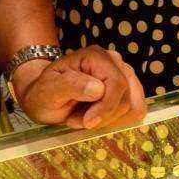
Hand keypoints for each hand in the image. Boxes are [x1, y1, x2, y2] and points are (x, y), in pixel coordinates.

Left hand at [12, 46, 147, 130]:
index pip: (117, 84)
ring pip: (133, 106)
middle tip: (78, 118)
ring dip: (109, 119)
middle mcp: (114, 62)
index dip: (106, 107)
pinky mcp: (127, 89)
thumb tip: (98, 89)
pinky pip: (134, 110)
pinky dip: (116, 120)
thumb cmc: (44, 92)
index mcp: (96, 57)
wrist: (45, 97)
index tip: (87, 122)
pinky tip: (98, 118)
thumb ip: (71, 85)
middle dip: (104, 116)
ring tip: (85, 116)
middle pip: (127, 97)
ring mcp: (123, 74)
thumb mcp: (48, 89)